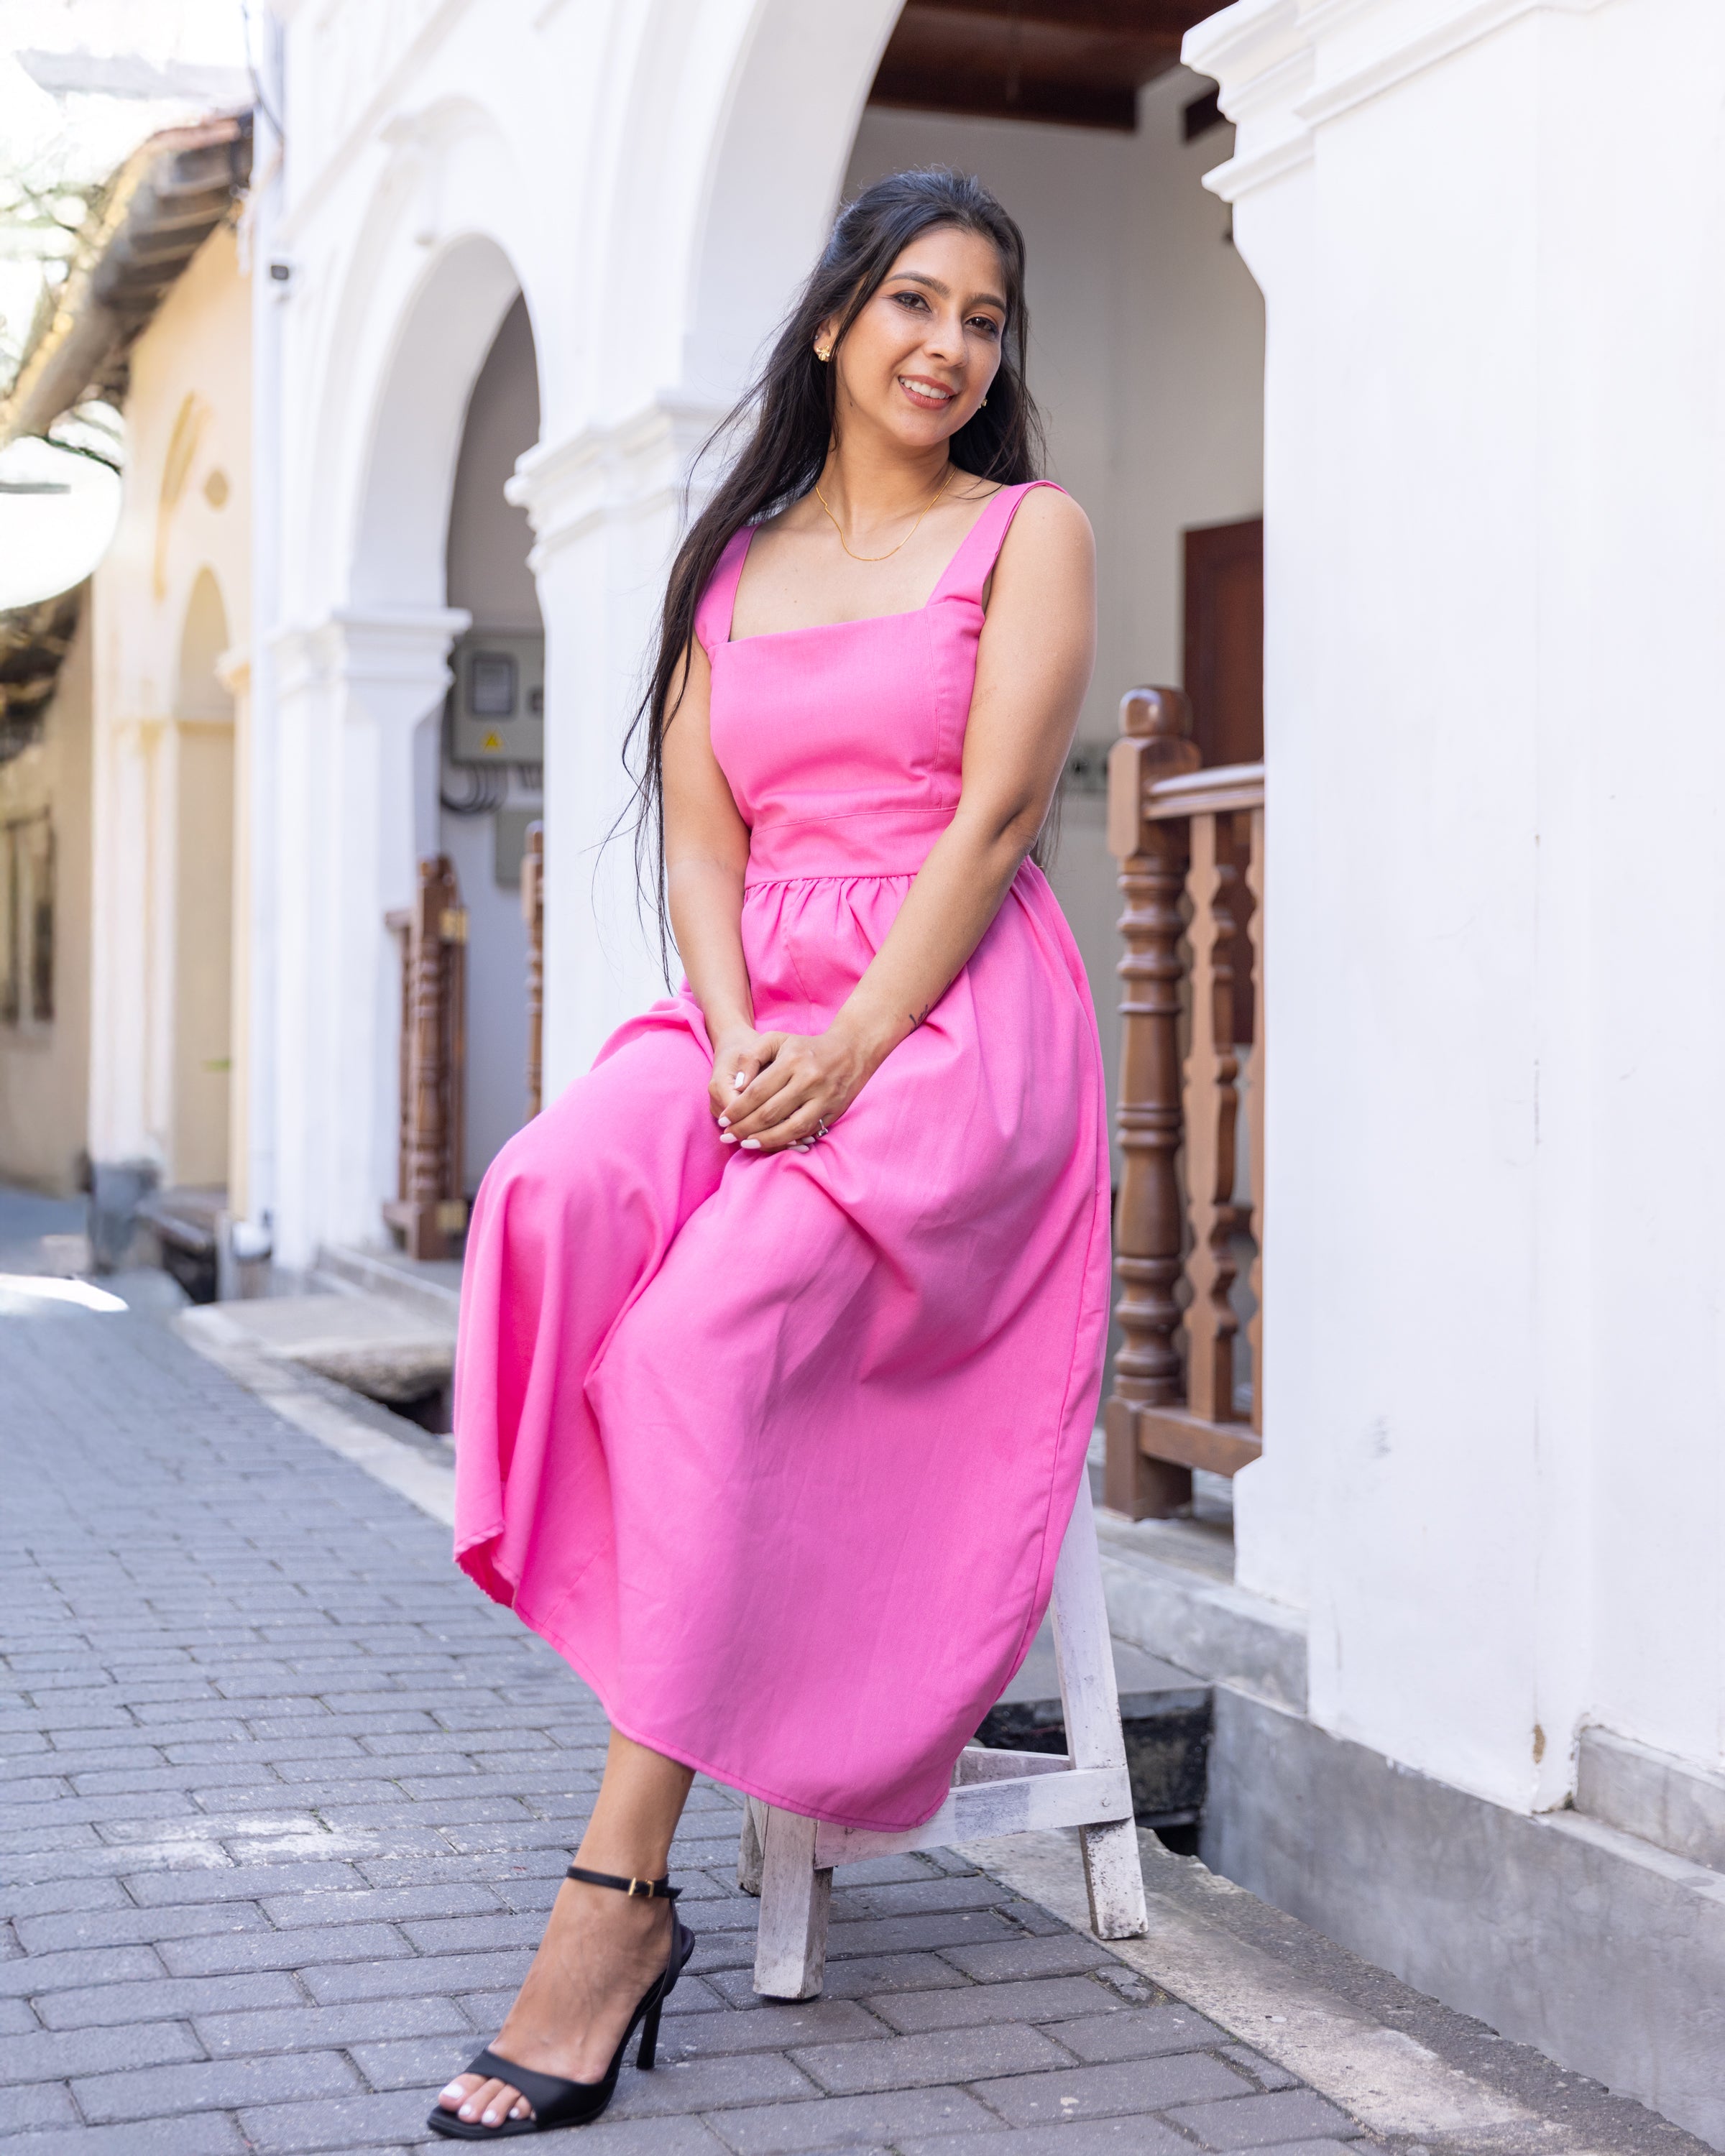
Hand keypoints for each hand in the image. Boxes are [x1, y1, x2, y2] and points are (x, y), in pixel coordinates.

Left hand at [716, 1025, 876, 1154]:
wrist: (851, 1050)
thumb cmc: (805, 1046)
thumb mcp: (776, 1039)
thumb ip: (751, 1057)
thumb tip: (737, 1086)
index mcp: (792, 1060)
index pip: (757, 1092)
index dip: (738, 1109)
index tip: (723, 1119)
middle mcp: (809, 1080)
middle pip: (770, 1112)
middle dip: (745, 1128)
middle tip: (729, 1136)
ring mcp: (823, 1098)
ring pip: (789, 1128)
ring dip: (765, 1140)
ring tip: (747, 1144)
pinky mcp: (833, 1111)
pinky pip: (806, 1131)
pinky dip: (787, 1140)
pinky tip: (771, 1143)